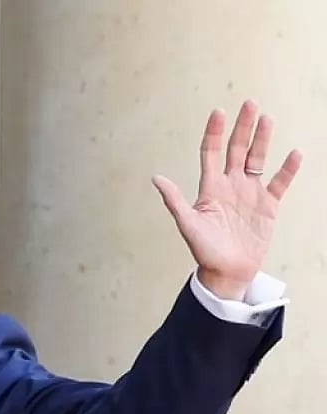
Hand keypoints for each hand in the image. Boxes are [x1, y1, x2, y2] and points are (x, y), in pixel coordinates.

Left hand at [152, 101, 300, 300]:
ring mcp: (250, 193)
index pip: (211, 152)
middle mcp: (230, 185)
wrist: (226, 272)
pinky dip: (288, 169)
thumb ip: (175, 200)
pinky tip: (294, 153)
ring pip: (257, 159)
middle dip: (242, 127)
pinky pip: (280, 182)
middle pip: (236, 149)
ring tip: (266, 118)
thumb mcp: (188, 224)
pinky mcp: (268, 206)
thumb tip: (156, 178)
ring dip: (262, 140)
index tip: (219, 111)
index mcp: (210, 187)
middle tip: (249, 103)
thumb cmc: (204, 250)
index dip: (215, 132)